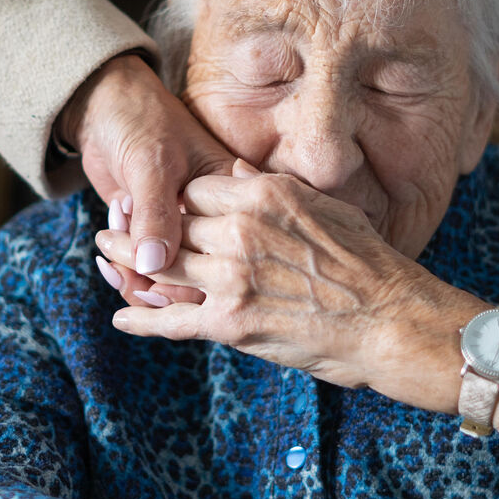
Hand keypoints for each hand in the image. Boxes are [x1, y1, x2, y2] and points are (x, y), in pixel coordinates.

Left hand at [60, 54, 233, 305]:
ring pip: (170, 278)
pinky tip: (106, 258)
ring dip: (136, 279)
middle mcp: (213, 219)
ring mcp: (182, 229)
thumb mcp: (152, 163)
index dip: (195, 278)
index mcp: (232, 196)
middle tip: (125, 271)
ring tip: (111, 262)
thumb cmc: (140, 121)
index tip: (152, 274)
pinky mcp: (154, 233)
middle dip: (158, 285)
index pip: (228, 253)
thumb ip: (156, 213)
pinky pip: (146, 269)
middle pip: (200, 276)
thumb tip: (153, 266)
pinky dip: (124, 271)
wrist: (103, 106)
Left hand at [98, 162, 483, 405]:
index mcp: (264, 196)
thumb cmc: (370, 265)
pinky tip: (122, 317)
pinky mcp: (231, 323)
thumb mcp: (324, 208)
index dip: (173, 199)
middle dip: (139, 228)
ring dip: (127, 265)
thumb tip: (236, 174)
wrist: (393, 321)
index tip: (158, 206)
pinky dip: (142, 320)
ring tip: (105, 260)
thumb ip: (272, 191)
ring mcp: (233, 277)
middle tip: (110, 230)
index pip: (194, 188)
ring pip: (162, 267)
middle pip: (171, 224)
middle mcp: (241, 230)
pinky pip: (172, 320)